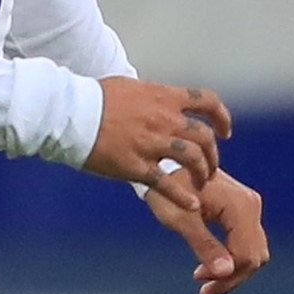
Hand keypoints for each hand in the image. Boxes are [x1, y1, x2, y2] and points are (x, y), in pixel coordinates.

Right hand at [83, 77, 226, 190]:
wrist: (69, 112)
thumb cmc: (93, 98)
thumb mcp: (130, 87)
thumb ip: (150, 97)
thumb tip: (158, 99)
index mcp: (163, 97)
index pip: (206, 102)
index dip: (222, 117)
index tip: (225, 131)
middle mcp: (163, 119)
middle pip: (204, 137)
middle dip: (213, 154)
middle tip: (210, 167)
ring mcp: (151, 143)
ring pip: (193, 159)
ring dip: (203, 173)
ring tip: (200, 184)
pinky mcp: (136, 166)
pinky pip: (168, 184)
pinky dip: (184, 196)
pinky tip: (192, 205)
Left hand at [140, 165, 266, 293]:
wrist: (166, 162)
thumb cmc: (168, 188)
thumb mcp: (181, 220)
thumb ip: (205, 246)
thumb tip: (224, 273)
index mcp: (240, 207)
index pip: (246, 255)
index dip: (228, 278)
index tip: (203, 289)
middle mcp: (251, 205)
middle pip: (255, 256)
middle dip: (232, 278)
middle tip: (205, 292)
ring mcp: (250, 206)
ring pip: (254, 251)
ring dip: (232, 271)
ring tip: (204, 281)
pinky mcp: (243, 209)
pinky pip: (246, 241)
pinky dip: (232, 258)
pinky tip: (209, 266)